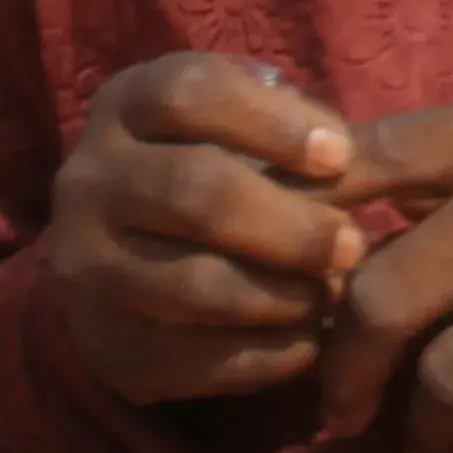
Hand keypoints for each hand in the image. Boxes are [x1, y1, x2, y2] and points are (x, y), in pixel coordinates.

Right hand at [41, 53, 365, 407]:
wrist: (121, 255)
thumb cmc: (213, 167)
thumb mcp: (241, 125)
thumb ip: (301, 130)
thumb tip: (370, 155)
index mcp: (126, 105)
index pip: (192, 94)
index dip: (274, 123)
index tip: (341, 156)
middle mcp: (89, 180)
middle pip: (195, 192)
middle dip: (289, 224)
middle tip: (352, 244)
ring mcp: (83, 266)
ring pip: (191, 285)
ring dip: (278, 295)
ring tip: (329, 294)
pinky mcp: (100, 342)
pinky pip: (186, 358)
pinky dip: (259, 356)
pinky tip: (305, 344)